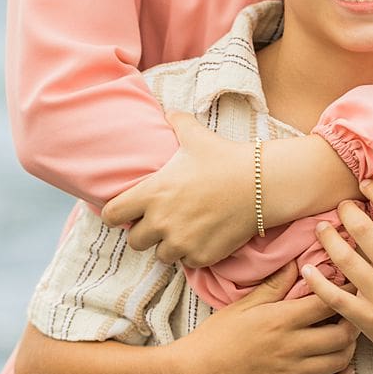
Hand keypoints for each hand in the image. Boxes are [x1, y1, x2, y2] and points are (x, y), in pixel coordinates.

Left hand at [101, 112, 255, 265]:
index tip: (127, 212)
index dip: (117, 213)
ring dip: (169, 245)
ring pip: (161, 255)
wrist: (260, 184)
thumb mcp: (196, 136)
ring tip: (185, 229)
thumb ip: (176, 122)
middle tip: (162, 221)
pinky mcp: (201, 256)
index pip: (112, 215)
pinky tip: (205, 236)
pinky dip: (193, 252)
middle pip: (135, 241)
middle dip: (145, 232)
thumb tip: (169, 111)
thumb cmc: (225, 158)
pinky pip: (187, 262)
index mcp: (152, 194)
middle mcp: (161, 222)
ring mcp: (181, 242)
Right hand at [182, 262, 358, 373]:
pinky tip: (345, 371)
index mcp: (281, 319)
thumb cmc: (217, 335)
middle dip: (354, 321)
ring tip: (349, 337)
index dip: (346, 291)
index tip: (353, 284)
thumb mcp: (244, 304)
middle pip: (342, 334)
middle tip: (355, 312)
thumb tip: (297, 263)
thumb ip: (274, 285)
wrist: (196, 373)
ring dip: (350, 348)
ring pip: (338, 361)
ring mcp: (291, 372)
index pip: (327, 302)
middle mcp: (292, 346)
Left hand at [301, 180, 372, 373]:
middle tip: (340, 208)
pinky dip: (316, 281)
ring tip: (322, 229)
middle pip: (361, 228)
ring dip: (327, 238)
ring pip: (342, 257)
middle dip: (346, 211)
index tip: (365, 185)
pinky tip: (307, 269)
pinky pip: (333, 295)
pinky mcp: (366, 317)